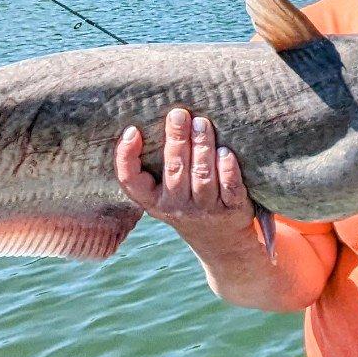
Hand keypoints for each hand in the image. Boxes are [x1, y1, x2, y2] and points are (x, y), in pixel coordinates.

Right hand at [115, 107, 258, 248]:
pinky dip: (228, 170)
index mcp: (153, 200)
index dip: (127, 157)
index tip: (132, 131)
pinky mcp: (231, 209)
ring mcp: (204, 209)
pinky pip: (230, 188)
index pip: (131, 181)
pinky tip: (226, 152)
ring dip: (202, 148)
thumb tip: (161, 120)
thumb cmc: (186, 203)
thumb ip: (158, 165)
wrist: (220, 242)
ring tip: (202, 123)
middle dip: (176, 140)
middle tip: (178, 114)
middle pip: (174, 171)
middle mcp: (176, 206)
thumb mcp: (164, 193)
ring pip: (202, 176)